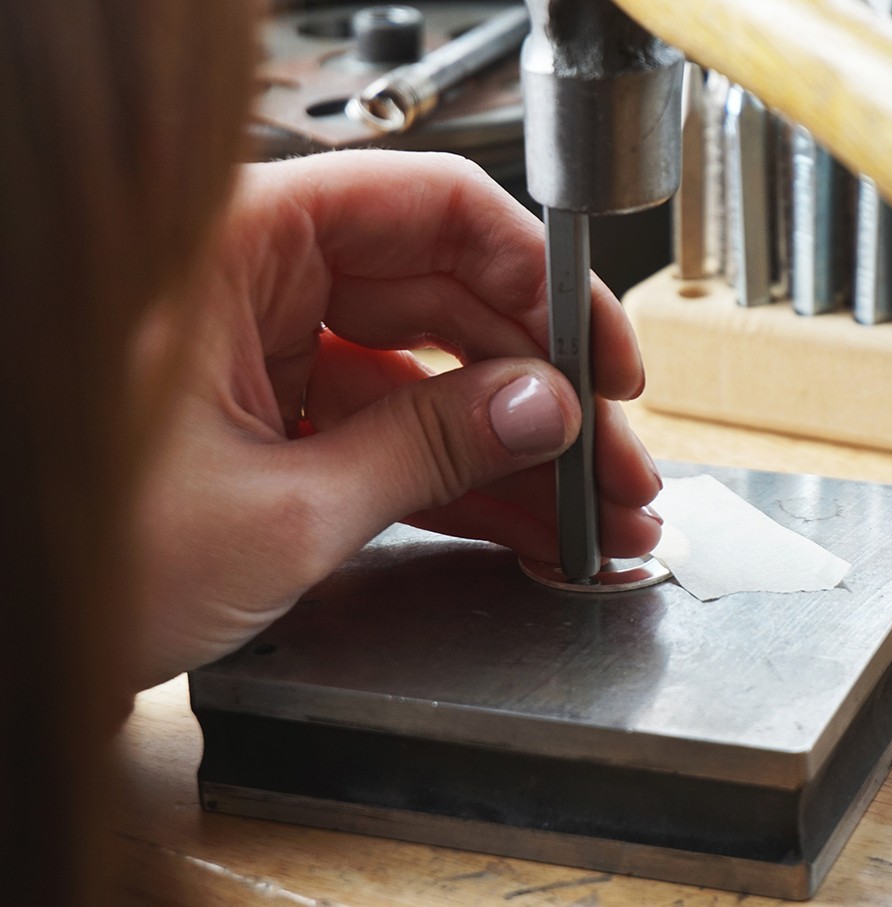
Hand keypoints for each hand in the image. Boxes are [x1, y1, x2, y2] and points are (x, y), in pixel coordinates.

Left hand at [130, 150, 661, 689]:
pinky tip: (532, 525)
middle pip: (451, 302)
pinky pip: (399, 434)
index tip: (601, 352)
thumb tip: (544, 409)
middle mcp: (261, 286)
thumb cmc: (76, 557)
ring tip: (596, 513)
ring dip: (520, 450)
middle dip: (548, 389)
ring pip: (435, 379)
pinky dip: (464, 482)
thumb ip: (428, 447)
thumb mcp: (282, 507)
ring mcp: (274, 357)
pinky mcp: (283, 424)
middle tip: (617, 459)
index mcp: (238, 249)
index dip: (539, 276)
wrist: (7, 643)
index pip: (431, 210)